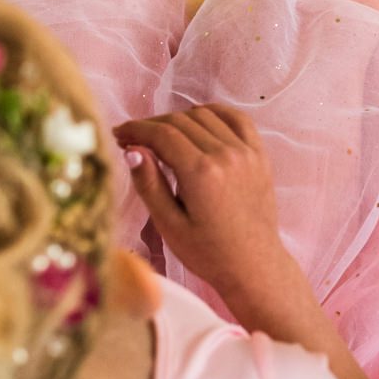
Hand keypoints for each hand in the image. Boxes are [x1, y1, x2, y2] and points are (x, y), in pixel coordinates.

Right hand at [114, 107, 292, 297]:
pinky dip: (215, 113)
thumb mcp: (169, 225)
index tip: (119, 134)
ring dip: (179, 119)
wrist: (254, 266)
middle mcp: (226, 155)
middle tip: (133, 138)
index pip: (162, 135)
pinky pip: (237, 119)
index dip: (136, 129)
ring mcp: (247, 152)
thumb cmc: (208, 253)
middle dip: (152, 125)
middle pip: (181, 122)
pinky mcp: (260, 155)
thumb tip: (132, 150)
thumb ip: (150, 184)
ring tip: (161, 136)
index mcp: (202, 173)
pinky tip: (197, 121)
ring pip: (206, 116)